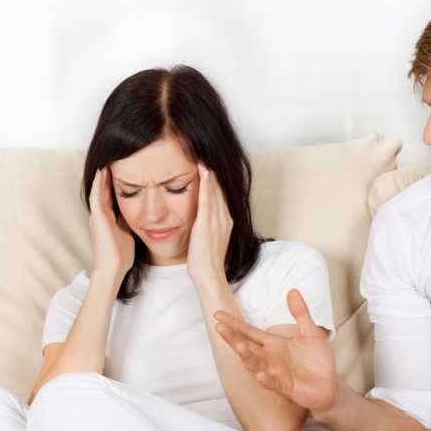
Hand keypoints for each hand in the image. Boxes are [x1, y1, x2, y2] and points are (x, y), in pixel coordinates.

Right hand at [88, 166, 134, 282]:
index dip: (114, 185)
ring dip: (101, 177)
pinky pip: (96, 197)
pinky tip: (101, 172)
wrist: (114, 268)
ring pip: (98, 191)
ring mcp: (98, 217)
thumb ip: (128, 224)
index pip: (111, 197)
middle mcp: (101, 216)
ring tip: (105, 162)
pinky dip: (98, 184)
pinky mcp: (98, 218)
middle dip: (107, 178)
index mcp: (109, 219)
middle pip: (103, 192)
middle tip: (111, 161)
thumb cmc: (121, 256)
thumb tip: (138, 216)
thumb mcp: (128, 234)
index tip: (122, 171)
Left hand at [186, 163, 232, 282]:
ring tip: (204, 156)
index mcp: (227, 221)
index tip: (209, 165)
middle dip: (214, 173)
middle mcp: (225, 218)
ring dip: (210, 173)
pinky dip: (206, 184)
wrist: (209, 275)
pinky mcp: (207, 223)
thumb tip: (204, 220)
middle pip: (220, 190)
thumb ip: (210, 227)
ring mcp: (217, 220)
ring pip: (215, 191)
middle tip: (207, 154)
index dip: (216, 180)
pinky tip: (203, 172)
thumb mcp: (211, 240)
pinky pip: (207, 199)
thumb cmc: (207, 261)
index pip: (222, 195)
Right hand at [213, 289, 338, 412]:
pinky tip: (261, 374)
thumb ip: (300, 313)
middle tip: (219, 327)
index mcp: (273, 344)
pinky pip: (273, 383)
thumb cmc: (316, 360)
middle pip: (246, 347)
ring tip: (239, 346)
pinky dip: (267, 379)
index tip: (218, 314)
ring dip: (247, 356)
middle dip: (233, 338)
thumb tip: (292, 290)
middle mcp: (270, 358)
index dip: (234, 324)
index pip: (249, 332)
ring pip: (255, 365)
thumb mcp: (310, 332)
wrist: (329, 385)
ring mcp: (275, 373)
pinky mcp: (286, 387)